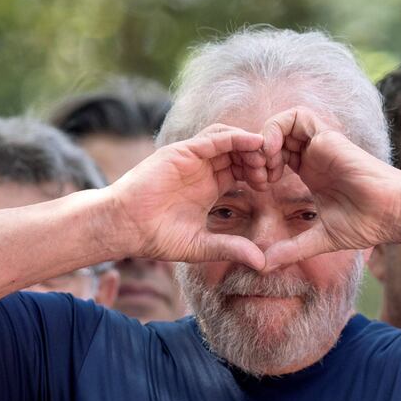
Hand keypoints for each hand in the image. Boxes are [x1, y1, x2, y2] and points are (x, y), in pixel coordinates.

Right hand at [111, 125, 270, 268]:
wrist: (126, 227)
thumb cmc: (157, 237)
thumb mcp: (203, 245)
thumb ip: (232, 248)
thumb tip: (263, 263)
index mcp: (209, 186)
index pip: (241, 170)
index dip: (259, 174)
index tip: (273, 186)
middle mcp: (202, 169)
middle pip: (239, 152)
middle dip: (259, 158)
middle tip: (274, 170)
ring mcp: (192, 158)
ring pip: (229, 139)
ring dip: (250, 145)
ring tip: (266, 158)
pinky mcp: (182, 151)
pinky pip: (214, 138)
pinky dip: (236, 137)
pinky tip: (254, 143)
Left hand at [259, 108, 400, 269]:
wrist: (392, 214)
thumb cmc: (366, 224)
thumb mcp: (320, 239)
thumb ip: (292, 249)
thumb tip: (264, 265)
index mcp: (311, 173)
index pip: (276, 157)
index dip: (260, 167)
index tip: (256, 188)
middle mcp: (313, 155)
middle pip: (276, 138)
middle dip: (257, 152)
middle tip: (255, 176)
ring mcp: (320, 144)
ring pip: (284, 122)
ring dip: (266, 138)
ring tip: (263, 163)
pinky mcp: (328, 137)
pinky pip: (297, 117)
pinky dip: (278, 128)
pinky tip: (274, 152)